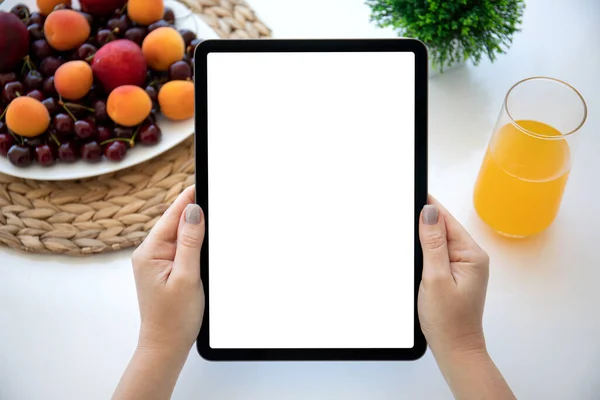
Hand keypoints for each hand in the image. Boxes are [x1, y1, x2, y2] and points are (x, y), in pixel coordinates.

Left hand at [131, 185, 205, 355]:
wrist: (165, 345)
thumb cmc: (175, 317)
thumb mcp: (186, 276)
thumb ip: (190, 242)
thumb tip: (193, 210)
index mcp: (150, 252)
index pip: (172, 215)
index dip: (188, 197)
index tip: (202, 181)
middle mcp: (149, 253)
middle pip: (175, 221)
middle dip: (194, 209)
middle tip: (213, 193)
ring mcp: (156, 261)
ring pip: (179, 234)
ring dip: (195, 226)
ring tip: (212, 212)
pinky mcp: (164, 269)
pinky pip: (180, 246)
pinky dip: (193, 240)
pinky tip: (204, 238)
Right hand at [418, 195, 489, 356]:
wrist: (455, 348)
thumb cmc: (448, 320)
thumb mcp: (435, 278)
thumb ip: (433, 243)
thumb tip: (429, 212)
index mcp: (471, 254)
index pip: (445, 220)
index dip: (427, 206)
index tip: (410, 193)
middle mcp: (471, 257)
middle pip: (443, 227)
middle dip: (422, 221)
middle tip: (400, 213)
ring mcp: (464, 266)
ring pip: (439, 240)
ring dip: (423, 237)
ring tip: (405, 234)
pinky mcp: (455, 274)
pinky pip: (439, 253)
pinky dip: (426, 251)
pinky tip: (415, 254)